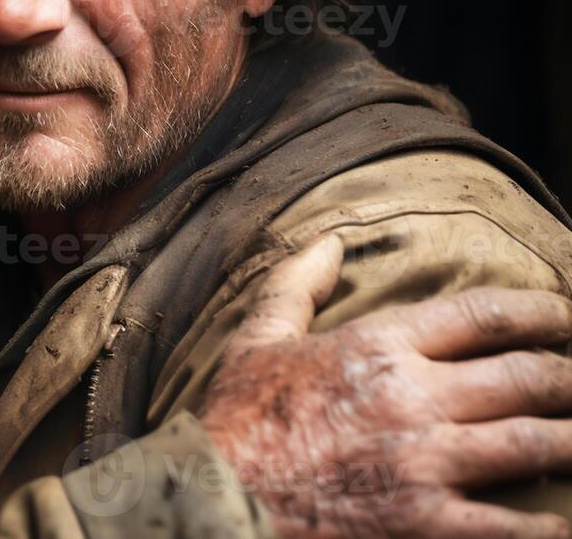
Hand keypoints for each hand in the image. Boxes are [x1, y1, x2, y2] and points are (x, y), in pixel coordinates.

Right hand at [201, 236, 571, 537]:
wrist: (216, 497)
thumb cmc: (236, 418)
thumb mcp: (258, 338)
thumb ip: (298, 285)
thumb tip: (330, 243)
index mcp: (378, 346)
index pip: (482, 316)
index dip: (539, 311)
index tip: (565, 314)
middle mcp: (414, 399)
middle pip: (526, 378)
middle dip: (568, 376)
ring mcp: (426, 465)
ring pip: (534, 444)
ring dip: (571, 438)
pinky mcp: (425, 525)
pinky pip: (512, 527)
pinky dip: (548, 526)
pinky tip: (562, 520)